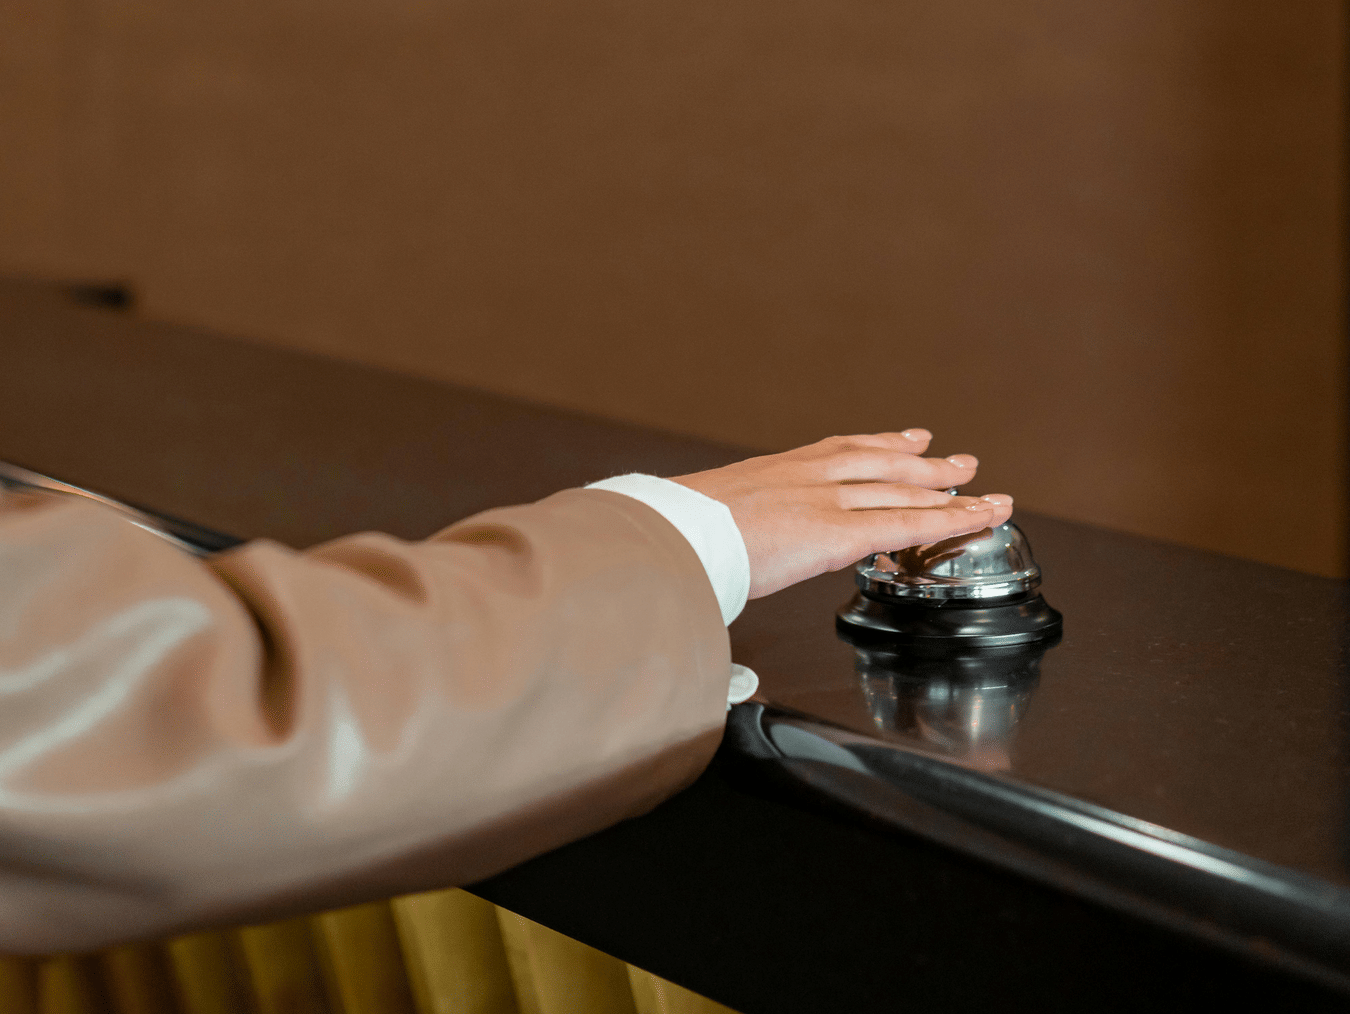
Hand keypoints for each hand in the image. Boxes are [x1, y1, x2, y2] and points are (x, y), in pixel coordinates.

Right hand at [671, 430, 1013, 598]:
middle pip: (881, 463)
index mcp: (775, 472)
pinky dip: (948, 520)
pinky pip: (907, 525)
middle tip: (959, 459)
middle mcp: (807, 477)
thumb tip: (719, 555)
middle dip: (925, 462)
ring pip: (902, 491)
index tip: (908, 438)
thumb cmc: (677, 534)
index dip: (880, 443)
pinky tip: (975, 518)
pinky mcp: (837, 533)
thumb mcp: (706, 520)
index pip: (840, 450)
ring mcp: (825, 501)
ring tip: (982, 490)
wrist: (671, 535)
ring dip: (949, 491)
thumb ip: (732, 530)